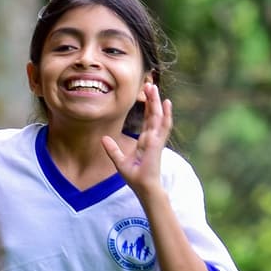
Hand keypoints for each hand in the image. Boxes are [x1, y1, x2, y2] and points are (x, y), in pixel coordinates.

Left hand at [101, 81, 169, 197]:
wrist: (143, 187)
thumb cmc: (135, 177)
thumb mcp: (120, 161)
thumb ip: (113, 149)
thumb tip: (104, 138)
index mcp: (145, 141)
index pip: (147, 120)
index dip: (147, 107)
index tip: (145, 94)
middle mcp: (152, 138)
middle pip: (153, 114)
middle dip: (152, 99)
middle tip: (149, 84)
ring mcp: (156, 139)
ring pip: (158, 116)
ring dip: (157, 102)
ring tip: (154, 88)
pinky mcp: (157, 143)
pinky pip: (163, 126)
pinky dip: (166, 114)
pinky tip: (167, 103)